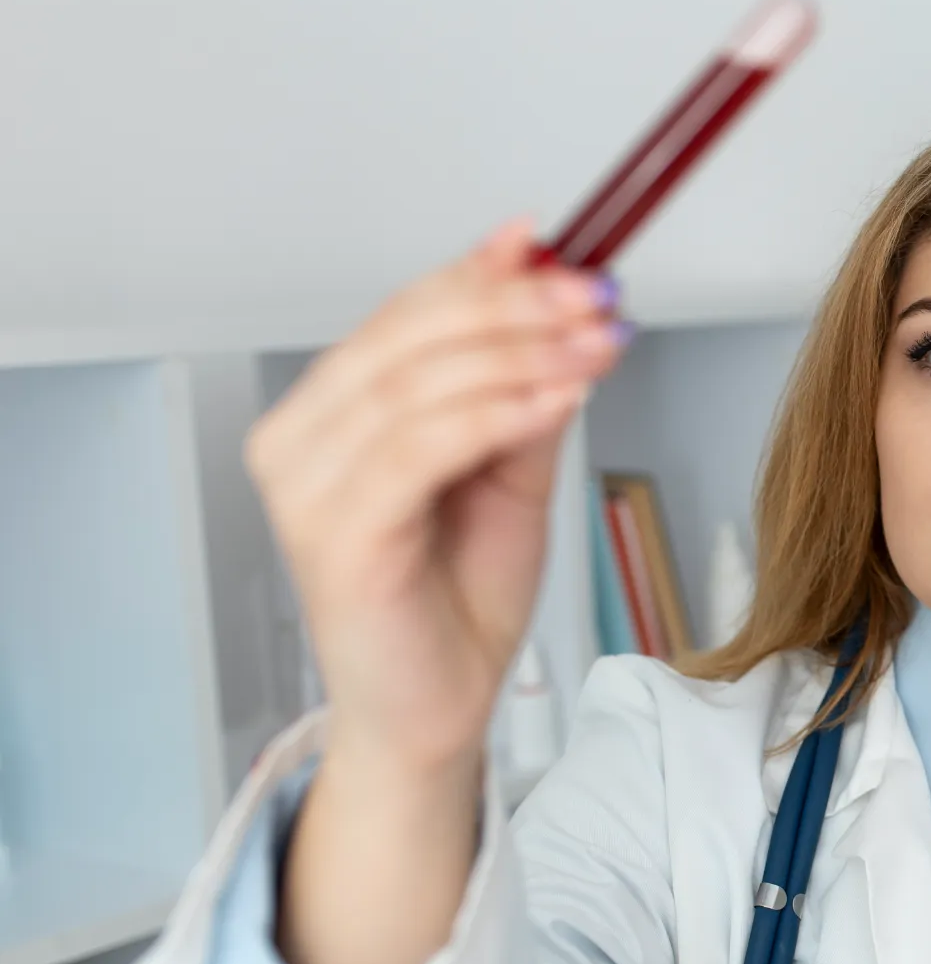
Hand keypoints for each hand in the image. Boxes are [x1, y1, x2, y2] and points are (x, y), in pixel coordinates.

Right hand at [247, 220, 626, 779]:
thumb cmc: (457, 596)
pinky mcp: (334, 537)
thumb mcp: (508, 470)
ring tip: (596, 345)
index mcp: (331, 412)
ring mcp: (307, 489)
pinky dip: (496, 414)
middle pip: (408, 337)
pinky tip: (557, 399)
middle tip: (596, 299)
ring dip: (520, 354)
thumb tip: (558, 292)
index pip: (406, 314)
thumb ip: (520, 386)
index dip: (488, 274)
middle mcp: (301, 440)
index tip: (568, 255)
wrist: (439, 709)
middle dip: (514, 308)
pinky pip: (420, 450)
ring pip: (416, 385)